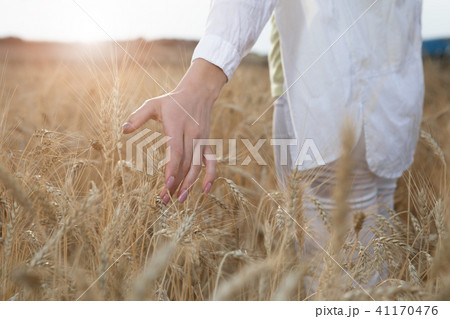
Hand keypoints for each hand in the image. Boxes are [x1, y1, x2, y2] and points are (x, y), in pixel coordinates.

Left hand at [122, 59, 226, 203]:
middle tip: (164, 200)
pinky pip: (211, 162)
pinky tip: (205, 191)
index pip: (177, 151)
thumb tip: (123, 130)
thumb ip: (137, 117)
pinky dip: (210, 176)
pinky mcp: (207, 144)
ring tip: (179, 200)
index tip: (167, 183)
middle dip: (176, 183)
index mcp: (177, 126)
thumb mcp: (153, 104)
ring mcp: (201, 140)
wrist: (198, 93)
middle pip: (186, 163)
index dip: (173, 168)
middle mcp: (192, 134)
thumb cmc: (172, 101)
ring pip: (198, 166)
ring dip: (190, 184)